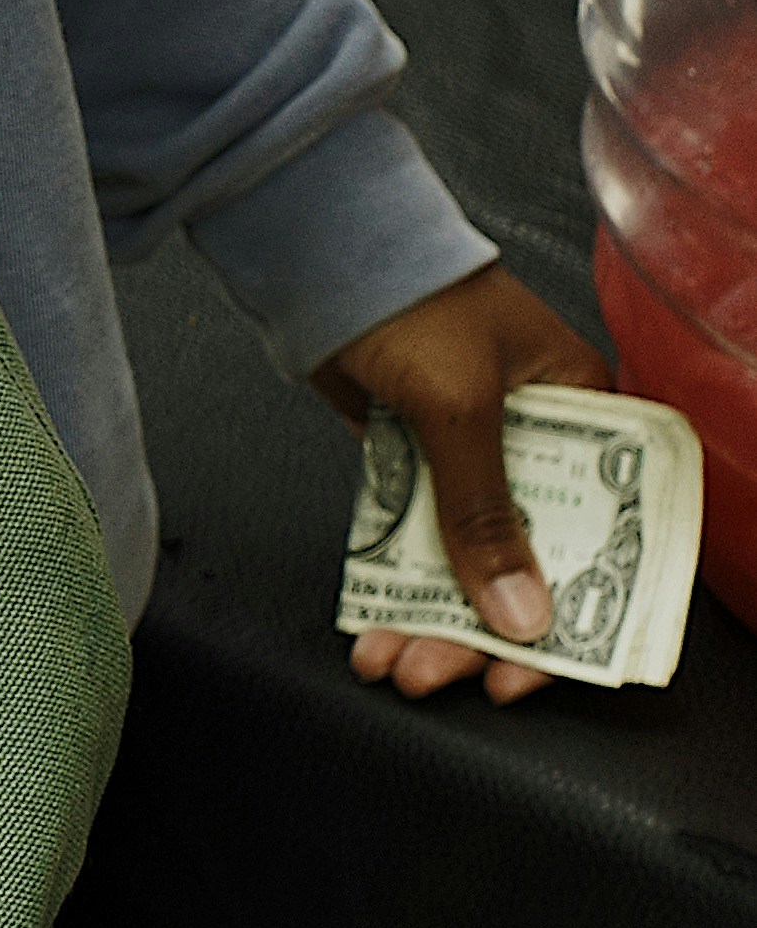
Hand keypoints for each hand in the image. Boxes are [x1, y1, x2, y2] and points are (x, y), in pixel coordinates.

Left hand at [314, 265, 609, 702]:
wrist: (321, 254)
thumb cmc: (414, 299)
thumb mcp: (459, 410)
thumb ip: (484, 514)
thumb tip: (520, 617)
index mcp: (582, 409)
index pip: (606, 526)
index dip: (583, 602)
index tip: (542, 661)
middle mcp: (535, 440)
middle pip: (528, 561)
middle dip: (481, 629)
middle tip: (444, 673)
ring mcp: (470, 454)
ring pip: (462, 561)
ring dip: (430, 620)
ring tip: (393, 664)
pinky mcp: (412, 462)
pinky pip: (413, 543)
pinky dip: (394, 587)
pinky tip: (372, 628)